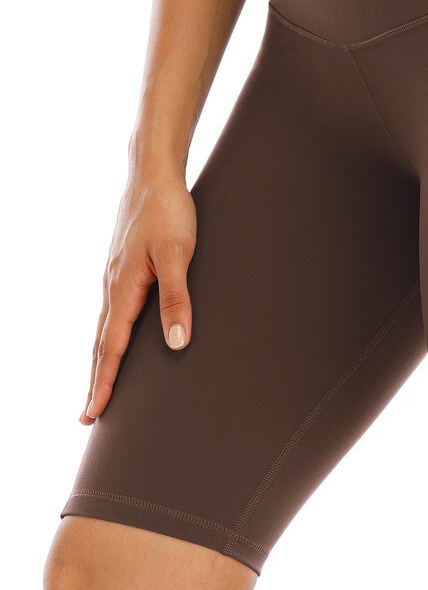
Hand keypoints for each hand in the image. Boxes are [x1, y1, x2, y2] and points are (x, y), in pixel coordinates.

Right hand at [81, 177, 196, 423]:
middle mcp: (113, 286)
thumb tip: (176, 342)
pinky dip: (110, 335)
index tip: (94, 413)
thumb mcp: (177, 255)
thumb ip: (177, 298)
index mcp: (123, 289)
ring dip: (102, 359)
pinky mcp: (125, 266)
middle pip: (102, 343)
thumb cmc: (168, 212)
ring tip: (101, 384)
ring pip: (106, 328)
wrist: (153, 174)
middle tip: (88, 415)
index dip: (105, 381)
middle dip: (97, 379)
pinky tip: (117, 336)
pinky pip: (113, 311)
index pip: (112, 347)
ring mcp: (116, 276)